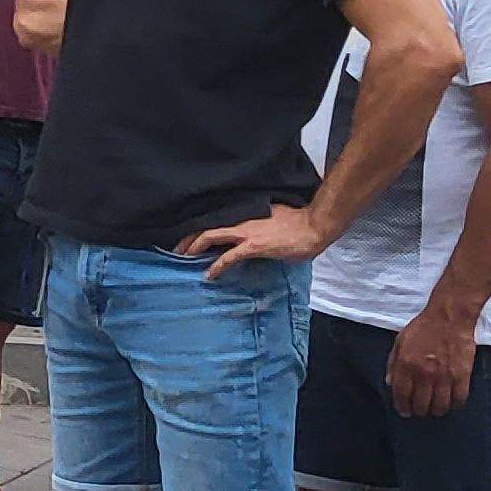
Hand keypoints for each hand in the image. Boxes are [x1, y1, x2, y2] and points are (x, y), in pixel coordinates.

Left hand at [178, 201, 324, 281]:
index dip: (199, 230)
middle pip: (205, 228)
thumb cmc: (296, 222)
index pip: (215, 221)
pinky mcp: (253, 246)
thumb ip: (256, 223)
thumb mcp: (271, 217)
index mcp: (244, 215)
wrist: (313, 226)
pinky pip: (229, 257)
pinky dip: (216, 266)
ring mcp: (245, 233)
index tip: (187, 238)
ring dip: (194, 248)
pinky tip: (209, 274)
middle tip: (176, 250)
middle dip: (188, 239)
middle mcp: (240, 222)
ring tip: (183, 258)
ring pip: (210, 237)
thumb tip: (251, 230)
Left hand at [387, 303, 475, 418]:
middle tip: (420, 410)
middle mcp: (424, 374)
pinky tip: (450, 403)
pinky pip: (459, 399)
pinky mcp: (462, 376)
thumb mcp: (399, 342)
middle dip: (418, 411)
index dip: (402, 407)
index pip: (401, 394)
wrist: (449, 318)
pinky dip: (454, 405)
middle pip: (420, 404)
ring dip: (436, 411)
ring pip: (440, 406)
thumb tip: (390, 384)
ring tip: (434, 408)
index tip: (404, 411)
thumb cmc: (423, 328)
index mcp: (406, 365)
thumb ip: (393, 364)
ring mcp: (444, 376)